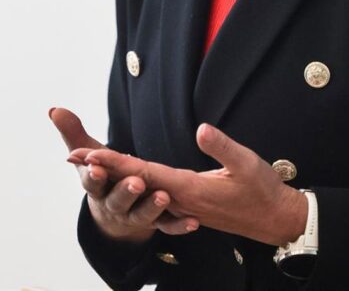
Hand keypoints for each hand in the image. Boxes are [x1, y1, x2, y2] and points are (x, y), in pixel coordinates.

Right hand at [49, 107, 198, 242]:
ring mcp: (134, 216)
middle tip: (136, 182)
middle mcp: (113, 204)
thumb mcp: (87, 156)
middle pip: (118, 200)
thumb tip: (53, 109)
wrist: (114, 214)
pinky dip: (179, 225)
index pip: (93, 182)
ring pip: (142, 215)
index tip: (95, 168)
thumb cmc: (102, 176)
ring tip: (164, 196)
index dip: (93, 176)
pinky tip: (192, 221)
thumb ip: (73, 133)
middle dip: (125, 191)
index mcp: (97, 186)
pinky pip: (167, 226)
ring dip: (152, 207)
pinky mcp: (155, 223)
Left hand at [83, 122, 307, 245]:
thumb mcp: (247, 164)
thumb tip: (201, 128)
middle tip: (73, 156)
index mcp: (189, 188)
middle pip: (135, 180)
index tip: (90, 155)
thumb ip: (222, 146)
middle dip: (104, 168)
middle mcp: (181, 198)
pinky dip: (136, 185)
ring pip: (143, 187)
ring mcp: (183, 204)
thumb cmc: (263, 191)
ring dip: (115, 176)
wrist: (275, 220)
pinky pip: (156, 194)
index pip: (144, 172)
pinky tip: (126, 182)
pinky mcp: (189, 205)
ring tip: (90, 165)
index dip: (116, 163)